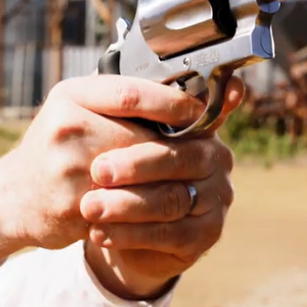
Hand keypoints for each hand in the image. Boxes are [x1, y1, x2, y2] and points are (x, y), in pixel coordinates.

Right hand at [0, 75, 211, 271]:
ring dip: (166, 180)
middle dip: (174, 147)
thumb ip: (118, 102)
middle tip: (202, 151)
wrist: (10, 199)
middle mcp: (65, 127)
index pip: (131, 93)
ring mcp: (67, 168)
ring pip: (138, 175)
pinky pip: (125, 206)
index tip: (196, 111)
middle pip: (141, 137)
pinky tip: (160, 206)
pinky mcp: (73, 206)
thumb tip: (184, 97)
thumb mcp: (75, 111)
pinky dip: (147, 207)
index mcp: (70, 97)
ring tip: (185, 179)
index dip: (171, 103)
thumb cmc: (54, 149)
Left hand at [81, 79, 242, 299]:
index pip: (187, 113)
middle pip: (180, 158)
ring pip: (172, 200)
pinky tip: (99, 233)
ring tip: (90, 207)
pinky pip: (170, 236)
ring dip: (127, 205)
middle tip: (98, 170)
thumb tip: (108, 70)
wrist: (120, 223)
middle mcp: (216, 158)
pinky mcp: (206, 235)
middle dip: (136, 165)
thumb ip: (121, 105)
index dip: (159, 112)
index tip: (119, 118)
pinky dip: (131, 235)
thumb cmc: (116, 170)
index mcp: (199, 124)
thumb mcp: (115, 134)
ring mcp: (217, 198)